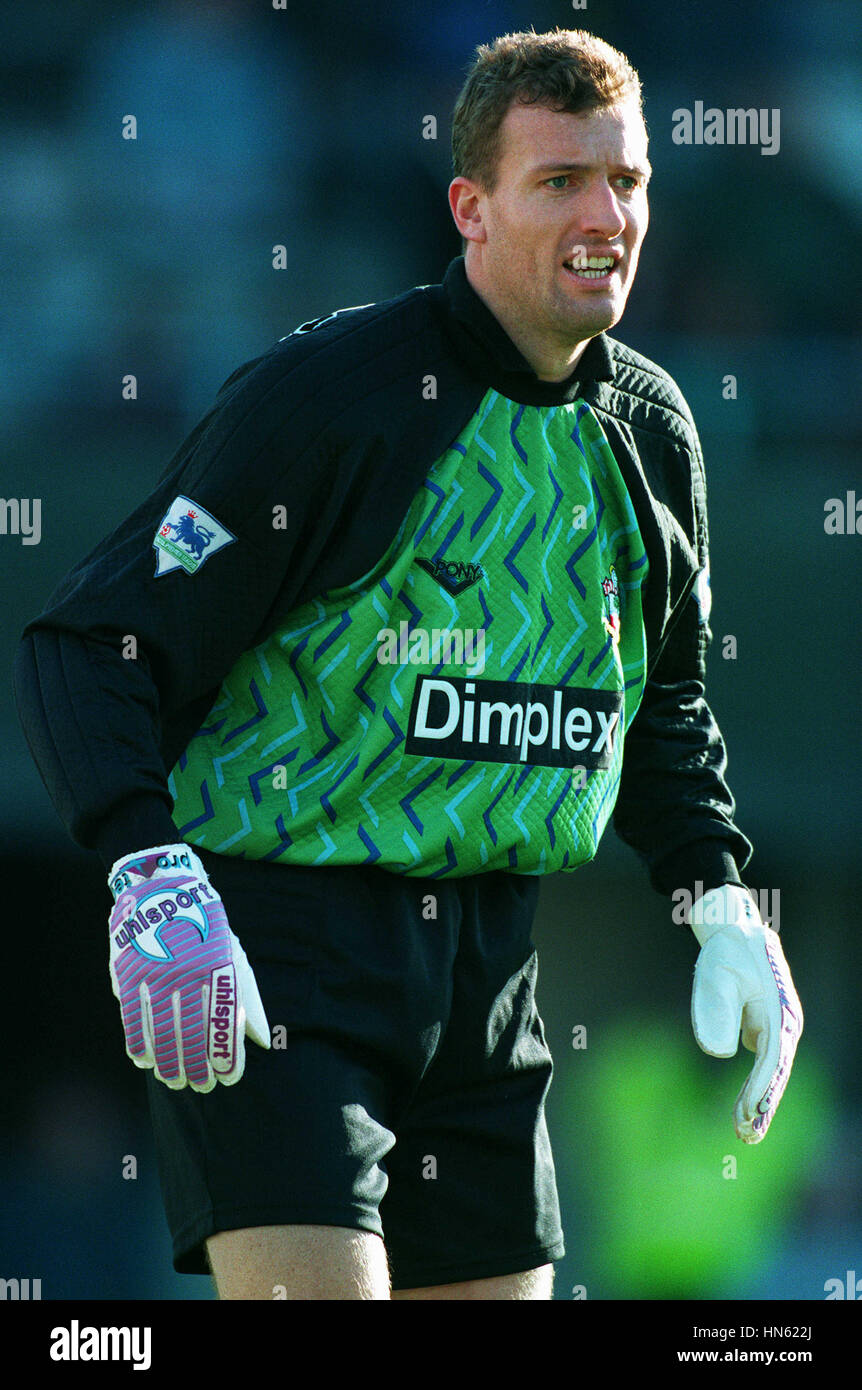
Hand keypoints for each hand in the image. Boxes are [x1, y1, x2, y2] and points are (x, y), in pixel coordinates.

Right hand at [107, 843, 269, 1091]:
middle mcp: (190, 973)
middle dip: (199, 1069)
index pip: (226, 1024)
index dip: (228, 1057)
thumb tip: (262, 1039)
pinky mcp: (130, 972)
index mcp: (220, 967)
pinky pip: (134, 1018)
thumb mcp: (233, 952)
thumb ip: (246, 996)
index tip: (228, 1079)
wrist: (161, 886)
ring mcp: (157, 973)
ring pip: (163, 1033)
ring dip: (170, 1064)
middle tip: (202, 1087)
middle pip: (193, 1035)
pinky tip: (146, 1061)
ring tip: (176, 1081)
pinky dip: (139, 1044)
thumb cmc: (204, 926)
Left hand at [689, 884, 801, 1142]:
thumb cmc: (726, 952)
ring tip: (745, 1135)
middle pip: (778, 1071)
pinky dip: (755, 1089)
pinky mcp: (767, 1031)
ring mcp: (779, 1029)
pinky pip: (764, 1066)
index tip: (747, 1111)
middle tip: (746, 1137)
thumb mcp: (714, 975)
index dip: (760, 1086)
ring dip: (760, 1103)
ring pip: (773, 1072)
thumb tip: (719, 1054)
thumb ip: (715, 1011)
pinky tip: (743, 1112)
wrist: (736, 932)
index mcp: (779, 1010)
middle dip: (764, 1105)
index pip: (772, 1056)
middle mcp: (786, 1023)